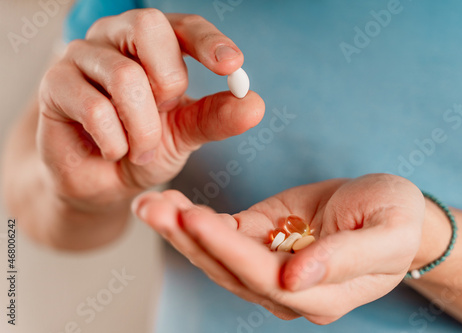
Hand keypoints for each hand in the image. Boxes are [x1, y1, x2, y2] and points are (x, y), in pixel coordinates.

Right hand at [38, 9, 263, 210]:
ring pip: (125, 77)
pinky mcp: (55, 84)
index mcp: (152, 43)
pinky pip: (96, 108)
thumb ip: (216, 116)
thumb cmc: (144, 148)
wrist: (102, 181)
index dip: (209, 41)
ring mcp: (82, 57)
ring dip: (143, 128)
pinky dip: (116, 142)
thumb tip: (255, 105)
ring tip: (140, 150)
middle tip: (163, 115)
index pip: (184, 25)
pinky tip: (114, 151)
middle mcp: (116, 39)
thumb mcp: (186, 133)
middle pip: (149, 29)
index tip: (232, 66)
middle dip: (168, 84)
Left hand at [132, 173, 424, 323]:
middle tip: (151, 208)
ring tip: (149, 204)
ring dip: (180, 231)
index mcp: (320, 293)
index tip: (195, 218)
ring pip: (216, 256)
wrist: (388, 210)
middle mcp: (287, 288)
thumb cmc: (396, 220)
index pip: (264, 276)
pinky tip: (170, 204)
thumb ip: (346, 259)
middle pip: (228, 269)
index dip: (228, 249)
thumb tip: (297, 278)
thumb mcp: (387, 233)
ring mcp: (270, 266)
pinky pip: (222, 235)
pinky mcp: (260, 240)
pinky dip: (194, 221)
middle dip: (188, 239)